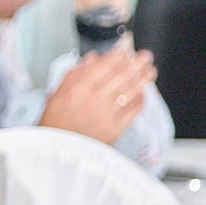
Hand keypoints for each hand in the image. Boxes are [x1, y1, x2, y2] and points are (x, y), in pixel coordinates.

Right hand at [37, 47, 156, 144]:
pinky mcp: (116, 128)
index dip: (119, 56)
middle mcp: (94, 99)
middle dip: (138, 63)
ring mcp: (107, 114)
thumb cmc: (56, 123)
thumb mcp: (57, 94)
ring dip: (144, 79)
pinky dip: (141, 99)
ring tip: (150, 72)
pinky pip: (134, 109)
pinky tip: (143, 94)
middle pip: (123, 75)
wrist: (57, 152)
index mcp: (78, 89)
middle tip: (145, 57)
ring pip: (132, 90)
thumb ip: (75, 74)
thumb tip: (92, 59)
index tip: (125, 52)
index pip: (105, 65)